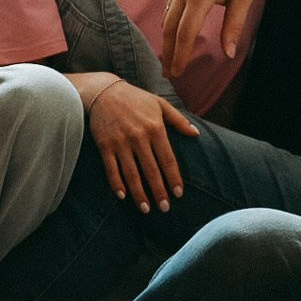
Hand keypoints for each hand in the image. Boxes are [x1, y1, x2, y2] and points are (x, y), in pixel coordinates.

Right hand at [86, 79, 199, 211]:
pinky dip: (116, 183)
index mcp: (155, 128)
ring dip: (139, 193)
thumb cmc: (136, 99)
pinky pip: (111, 169)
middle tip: (165, 208)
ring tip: (145, 209)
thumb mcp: (160, 104)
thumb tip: (196, 134)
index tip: (178, 193)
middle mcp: (138, 137)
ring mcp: (120, 142)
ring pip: (131, 173)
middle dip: (159, 191)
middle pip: (151, 170)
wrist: (104, 91)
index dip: (173, 177)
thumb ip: (179, 120)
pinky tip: (123, 196)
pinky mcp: (104, 146)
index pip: (167, 159)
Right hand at [161, 0, 262, 77]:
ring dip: (166, 40)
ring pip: (166, 18)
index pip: (185, 33)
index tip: (177, 72)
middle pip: (170, 28)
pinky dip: (168, 24)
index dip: (180, 55)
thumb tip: (228, 54)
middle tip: (167, 74)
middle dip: (168, 53)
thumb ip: (233, 27)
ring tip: (168, 59)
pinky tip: (172, 35)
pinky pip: (168, 7)